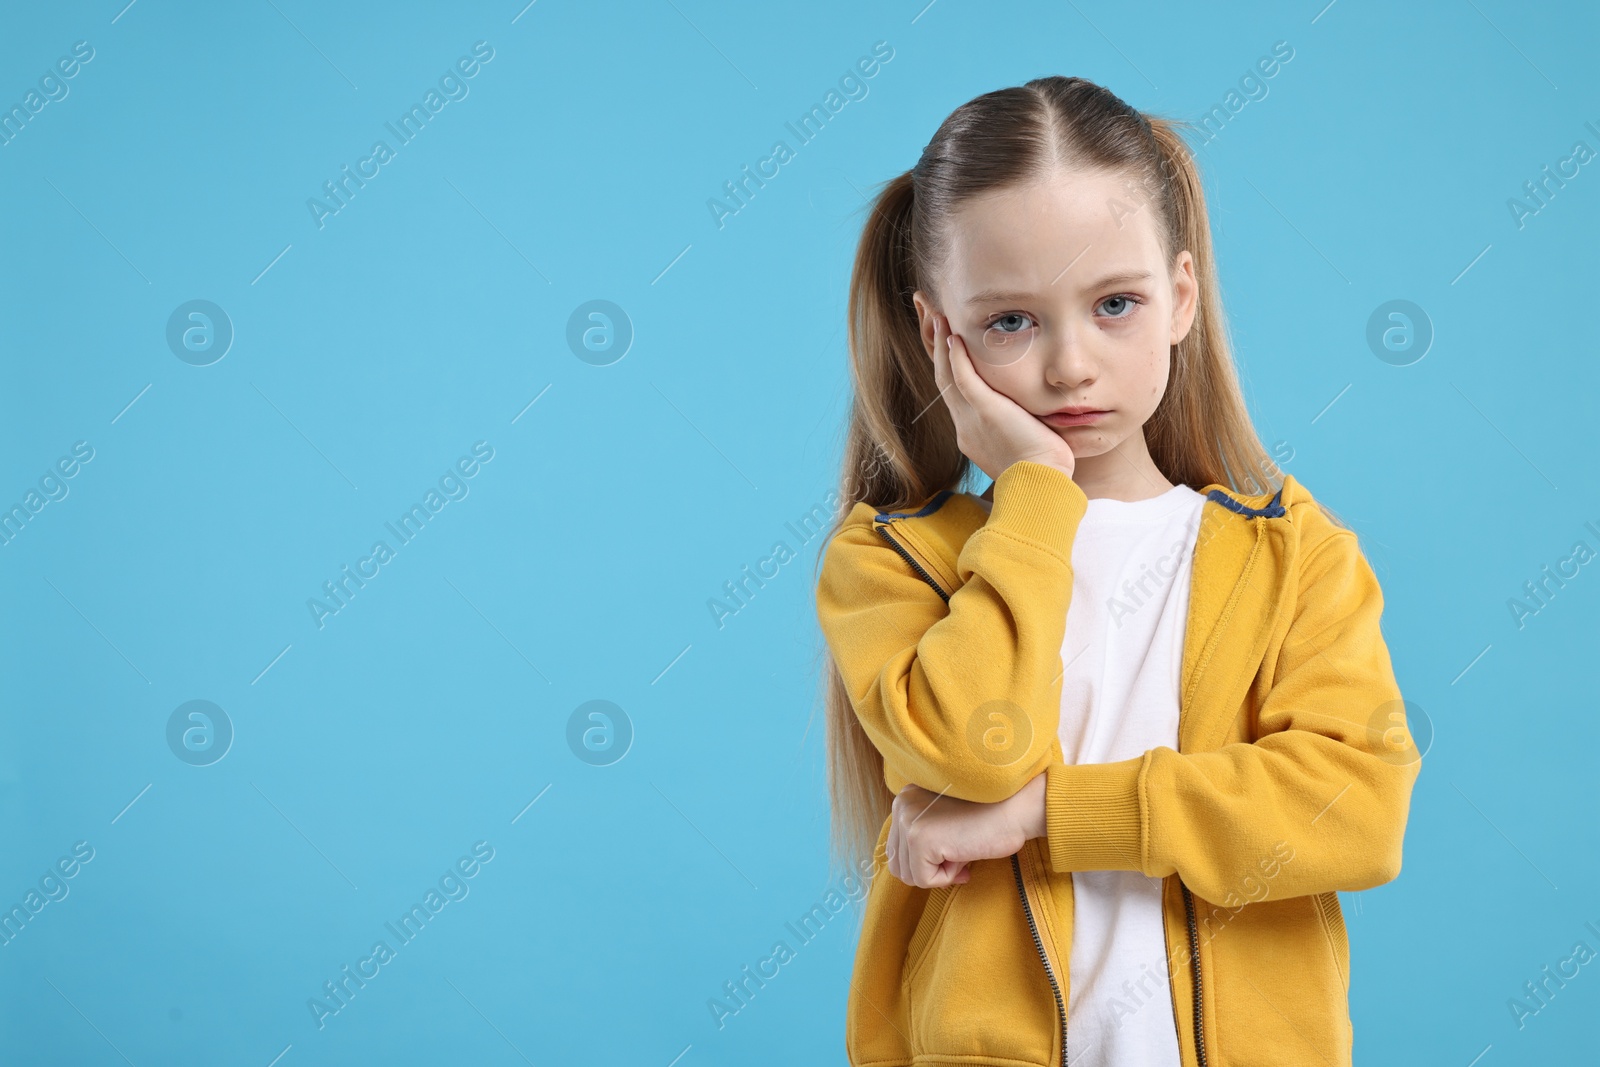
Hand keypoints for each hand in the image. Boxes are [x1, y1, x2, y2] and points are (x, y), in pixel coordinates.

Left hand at [886, 775, 1047, 888]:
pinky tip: (963, 856)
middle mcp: (902, 805)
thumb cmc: (989, 818)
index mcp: (906, 798)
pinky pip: (924, 880)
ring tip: (961, 854)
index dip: (928, 861)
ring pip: (909, 875)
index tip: (954, 851)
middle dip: (930, 869)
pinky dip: (946, 878)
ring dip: (939, 873)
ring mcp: (909, 821)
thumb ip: (924, 838)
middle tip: (960, 857)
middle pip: (899, 865)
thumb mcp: (945, 823)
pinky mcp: (919, 839)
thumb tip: (910, 874)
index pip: (898, 849)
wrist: (1016, 809)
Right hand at [927, 312, 1075, 482]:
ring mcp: (971, 419)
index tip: (944, 339)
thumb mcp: (1027, 444)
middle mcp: (964, 425)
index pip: (953, 390)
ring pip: (945, 375)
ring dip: (939, 342)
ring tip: (935, 313)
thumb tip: (1035, 414)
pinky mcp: (985, 412)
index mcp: (972, 433)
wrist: (1041, 488)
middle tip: (927, 313)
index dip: (945, 362)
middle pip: (940, 377)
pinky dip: (956, 357)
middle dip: (933, 344)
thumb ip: (1023, 424)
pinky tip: (953, 335)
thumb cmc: (1043, 474)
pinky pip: (963, 379)